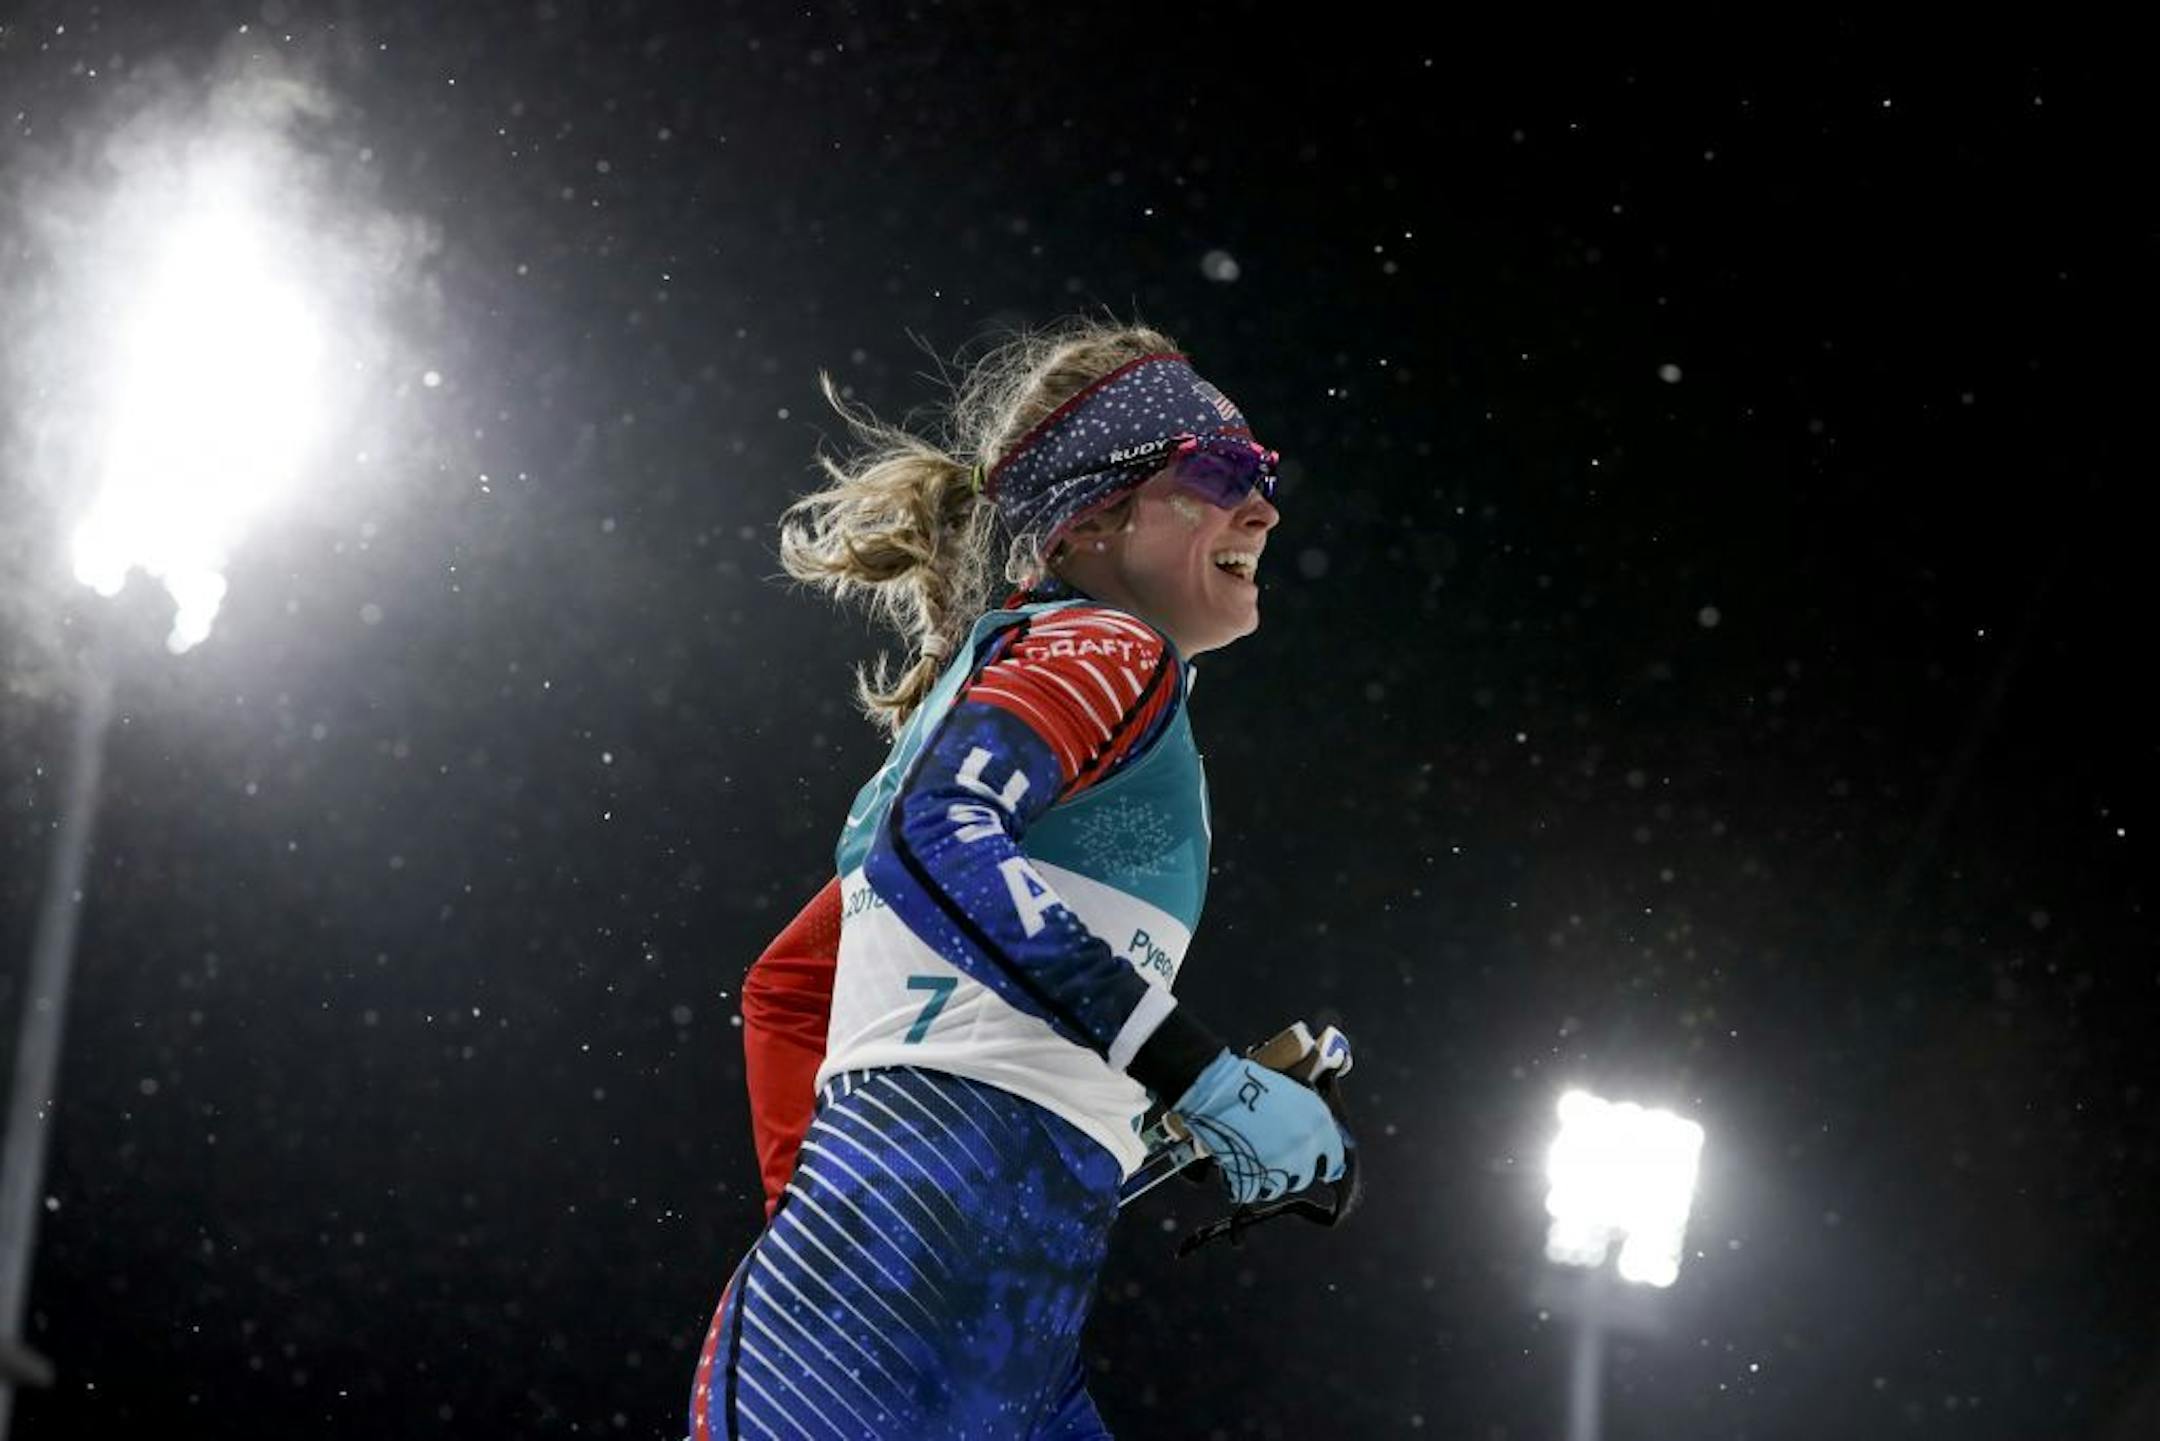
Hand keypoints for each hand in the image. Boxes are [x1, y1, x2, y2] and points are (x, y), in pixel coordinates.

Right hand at [1170, 1047, 1348, 1204]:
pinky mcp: (1257, 1176)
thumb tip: (1316, 1143)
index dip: (1327, 1166)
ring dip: (1267, 1180)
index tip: (1325, 1171)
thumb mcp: (1295, 1094)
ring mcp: (1282, 1164)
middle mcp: (1305, 1147)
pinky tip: (1236, 1173)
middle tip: (1275, 1159)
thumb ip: (1311, 1122)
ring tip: (1253, 1164)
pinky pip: (1253, 1192)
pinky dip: (1244, 1187)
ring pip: (1279, 1187)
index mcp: (1319, 1124)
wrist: (1222, 1089)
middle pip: (1304, 1177)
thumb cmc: (1254, 1084)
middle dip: (1291, 1172)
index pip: (1334, 1159)